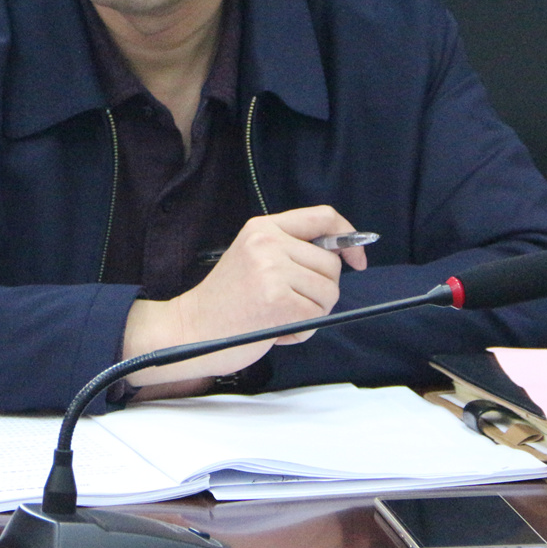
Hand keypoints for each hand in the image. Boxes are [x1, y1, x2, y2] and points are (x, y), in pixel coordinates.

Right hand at [121, 206, 364, 388]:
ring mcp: (273, 270)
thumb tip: (342, 254)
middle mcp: (268, 242)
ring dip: (311, 313)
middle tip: (289, 304)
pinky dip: (302, 331)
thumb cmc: (225, 302)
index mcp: (263, 227)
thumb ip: (291, 251)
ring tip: (278, 317)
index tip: (355, 258)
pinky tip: (275, 330)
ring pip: (328, 292)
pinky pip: (316, 316)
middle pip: (331, 264)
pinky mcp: (279, 301)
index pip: (323, 216)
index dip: (348, 237)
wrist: (190, 330)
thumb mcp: (254, 259)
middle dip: (321, 291)